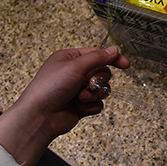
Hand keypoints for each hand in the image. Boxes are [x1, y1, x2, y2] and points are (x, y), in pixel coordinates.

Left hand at [0, 47, 129, 165]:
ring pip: (102, 90)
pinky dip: (91, 106)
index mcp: (71, 59)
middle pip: (103, 73)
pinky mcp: (82, 105)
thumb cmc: (49, 88)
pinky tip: (79, 107)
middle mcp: (75, 73)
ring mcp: (78, 90)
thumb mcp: (75, 66)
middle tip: (88, 84)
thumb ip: (97, 57)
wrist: (40, 116)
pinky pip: (98, 104)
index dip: (113, 58)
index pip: (98, 54)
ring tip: (79, 98)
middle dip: (98, 81)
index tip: (125, 64)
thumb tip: (113, 50)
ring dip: (93, 95)